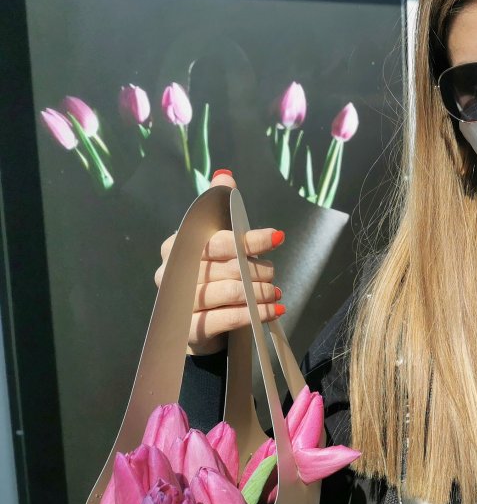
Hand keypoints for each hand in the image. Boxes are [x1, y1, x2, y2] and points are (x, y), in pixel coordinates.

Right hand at [153, 170, 285, 355]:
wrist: (199, 322)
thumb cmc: (211, 276)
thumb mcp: (218, 242)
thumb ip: (221, 209)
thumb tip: (224, 175)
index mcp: (178, 246)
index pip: (218, 239)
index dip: (249, 239)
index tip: (276, 237)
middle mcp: (173, 273)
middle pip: (227, 266)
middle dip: (258, 270)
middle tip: (272, 275)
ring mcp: (179, 302)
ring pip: (230, 292)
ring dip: (260, 292)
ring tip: (275, 293)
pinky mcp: (190, 328)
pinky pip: (229, 317)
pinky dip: (255, 313)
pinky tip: (272, 311)